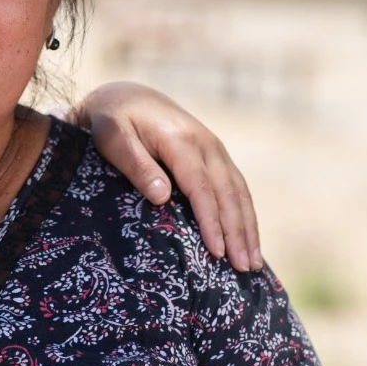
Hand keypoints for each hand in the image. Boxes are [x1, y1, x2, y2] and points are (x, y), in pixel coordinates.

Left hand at [67, 82, 262, 271]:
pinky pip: (236, 187)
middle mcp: (206, 144)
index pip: (202, 188)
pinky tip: (249, 238)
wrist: (127, 96)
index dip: (211, 221)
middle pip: (228, 194)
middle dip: (238, 232)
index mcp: (182, 140)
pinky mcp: (216, 156)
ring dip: (248, 228)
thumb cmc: (113, 121)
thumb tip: (162, 196)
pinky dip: (245, 214)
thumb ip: (136, 165)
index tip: (217, 251)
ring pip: (239, 192)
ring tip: (253, 263)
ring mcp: (215, 149)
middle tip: (243, 268)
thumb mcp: (113, 138)